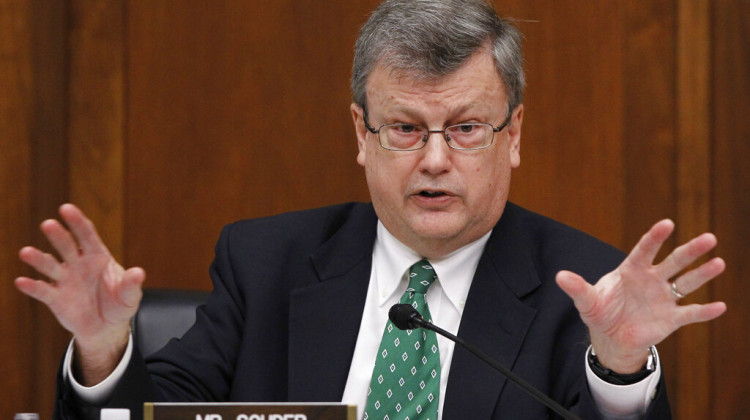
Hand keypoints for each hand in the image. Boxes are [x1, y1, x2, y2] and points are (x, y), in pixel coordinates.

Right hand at [15, 203, 144, 383]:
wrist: (106, 328)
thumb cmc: (119, 304)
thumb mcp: (130, 296)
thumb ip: (131, 284)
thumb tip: (139, 273)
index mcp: (98, 257)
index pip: (87, 236)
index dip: (77, 222)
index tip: (67, 209)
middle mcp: (78, 264)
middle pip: (67, 246)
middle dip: (58, 235)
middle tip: (49, 224)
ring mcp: (65, 280)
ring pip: (50, 265)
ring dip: (38, 259)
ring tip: (26, 252)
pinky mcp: (55, 298)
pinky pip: (42, 290)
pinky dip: (32, 286)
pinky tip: (22, 281)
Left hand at [556, 219, 726, 372]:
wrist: (611, 337)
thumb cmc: (600, 311)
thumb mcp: (586, 301)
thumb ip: (577, 288)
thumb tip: (559, 276)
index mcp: (632, 270)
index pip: (645, 250)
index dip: (655, 237)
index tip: (667, 223)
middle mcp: (652, 280)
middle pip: (674, 262)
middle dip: (690, 250)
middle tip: (709, 237)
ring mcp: (663, 298)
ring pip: (687, 283)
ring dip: (703, 274)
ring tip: (718, 263)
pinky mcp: (671, 319)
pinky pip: (690, 313)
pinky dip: (704, 311)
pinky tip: (720, 306)